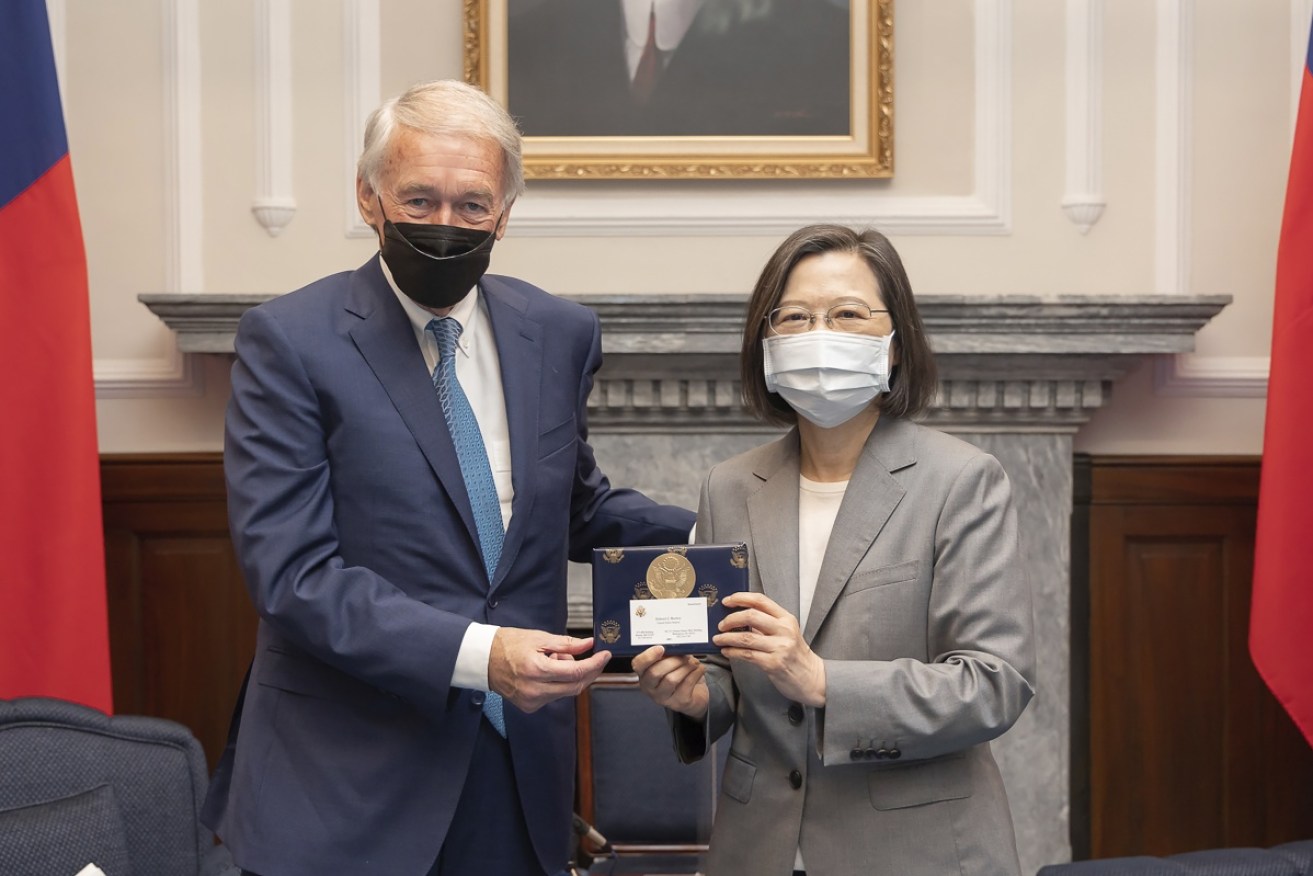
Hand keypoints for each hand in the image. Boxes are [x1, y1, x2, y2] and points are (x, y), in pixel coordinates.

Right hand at [488, 629, 610, 712]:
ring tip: (555, 659)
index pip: (576, 672)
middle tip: (591, 657)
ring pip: (566, 692)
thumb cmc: (507, 645)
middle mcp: (534, 690)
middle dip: (588, 671)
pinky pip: (554, 696)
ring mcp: (532, 701)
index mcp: (536, 670)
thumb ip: (567, 644)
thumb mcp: (539, 638)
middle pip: (575, 686)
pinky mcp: (530, 706)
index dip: (595, 665)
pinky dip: (559, 683)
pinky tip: (548, 671)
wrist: (483, 660)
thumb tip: (589, 645)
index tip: (605, 656)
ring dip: (570, 676)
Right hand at [632, 645, 708, 719]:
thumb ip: (667, 654)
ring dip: (685, 667)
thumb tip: (674, 644)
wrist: (695, 694)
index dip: (648, 656)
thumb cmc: (679, 673)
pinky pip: (686, 684)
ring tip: (694, 662)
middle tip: (685, 655)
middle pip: (655, 672)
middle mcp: (650, 688)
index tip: (661, 648)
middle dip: (672, 660)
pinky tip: (699, 668)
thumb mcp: (670, 662)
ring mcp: (663, 698)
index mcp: (644, 674)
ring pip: (671, 679)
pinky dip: (695, 673)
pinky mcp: (679, 703)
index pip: (638, 665)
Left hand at [713, 592, 825, 707]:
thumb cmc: (795, 654)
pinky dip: (733, 652)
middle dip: (730, 619)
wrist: (812, 677)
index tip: (727, 601)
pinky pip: (747, 654)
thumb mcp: (786, 632)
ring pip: (746, 637)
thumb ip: (767, 623)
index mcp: (786, 619)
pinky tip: (726, 651)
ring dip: (727, 637)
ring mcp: (780, 647)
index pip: (761, 600)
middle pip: (751, 616)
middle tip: (721, 625)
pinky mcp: (773, 663)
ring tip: (718, 639)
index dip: (741, 598)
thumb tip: (738, 617)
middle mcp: (784, 630)